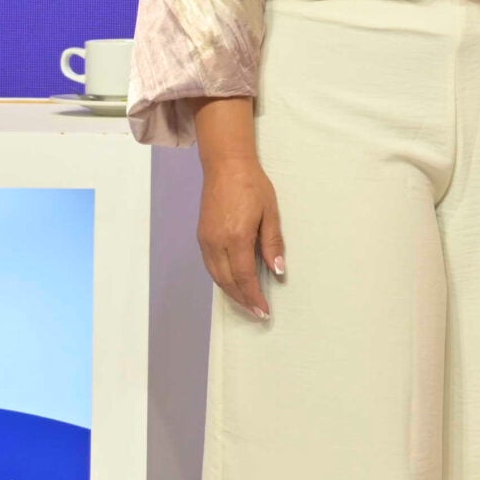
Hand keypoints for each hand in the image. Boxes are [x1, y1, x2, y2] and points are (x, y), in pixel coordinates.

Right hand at [198, 153, 283, 318]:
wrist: (226, 167)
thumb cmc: (254, 186)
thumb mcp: (271, 213)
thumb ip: (272, 244)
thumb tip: (278, 271)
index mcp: (236, 237)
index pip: (245, 276)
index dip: (254, 296)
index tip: (264, 311)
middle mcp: (216, 243)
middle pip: (228, 281)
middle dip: (243, 299)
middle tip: (258, 313)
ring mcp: (206, 240)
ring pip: (216, 276)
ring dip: (231, 292)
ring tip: (248, 302)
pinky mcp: (202, 237)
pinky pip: (211, 266)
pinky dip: (222, 279)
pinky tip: (233, 283)